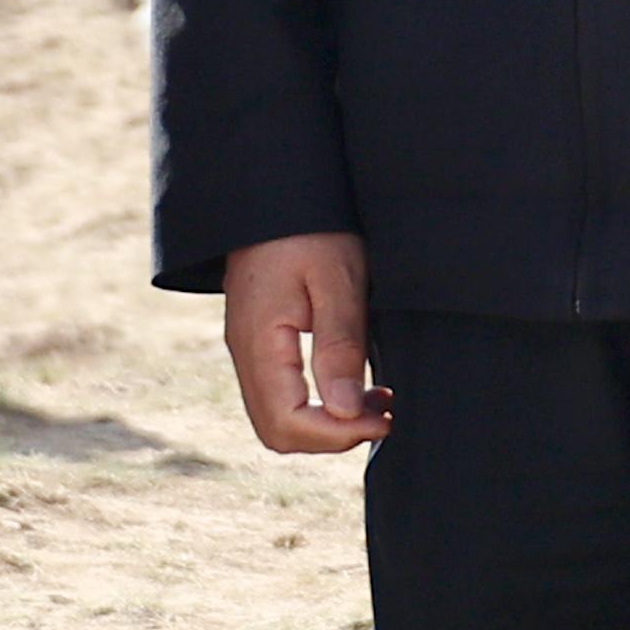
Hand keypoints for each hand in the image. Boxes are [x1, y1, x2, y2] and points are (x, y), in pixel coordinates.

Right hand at [219, 232, 388, 452]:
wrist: (274, 193)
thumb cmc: (310, 228)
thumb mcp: (337, 281)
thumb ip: (340, 347)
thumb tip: (347, 413)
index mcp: (260, 342)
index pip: (287, 423)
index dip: (337, 435)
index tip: (383, 419)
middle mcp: (246, 354)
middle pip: (277, 432)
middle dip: (332, 437)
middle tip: (383, 416)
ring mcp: (248, 350)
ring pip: (278, 418)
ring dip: (327, 423)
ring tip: (378, 403)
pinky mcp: (259, 343)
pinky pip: (280, 395)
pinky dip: (318, 405)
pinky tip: (358, 387)